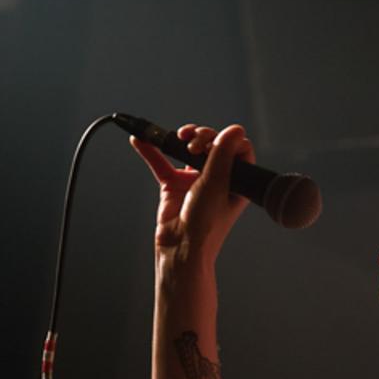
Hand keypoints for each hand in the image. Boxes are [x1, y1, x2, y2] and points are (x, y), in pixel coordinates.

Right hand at [130, 124, 255, 258]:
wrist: (181, 249)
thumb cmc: (206, 225)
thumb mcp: (217, 184)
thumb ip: (223, 155)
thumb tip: (235, 129)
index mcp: (236, 179)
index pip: (237, 149)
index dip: (227, 140)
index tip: (215, 142)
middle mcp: (217, 178)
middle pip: (211, 144)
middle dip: (202, 137)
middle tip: (194, 144)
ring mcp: (194, 180)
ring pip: (187, 150)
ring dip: (181, 140)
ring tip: (177, 137)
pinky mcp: (173, 185)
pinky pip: (161, 163)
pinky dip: (151, 151)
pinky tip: (141, 139)